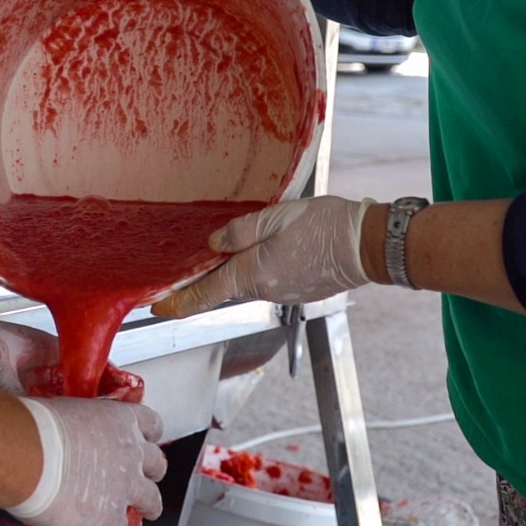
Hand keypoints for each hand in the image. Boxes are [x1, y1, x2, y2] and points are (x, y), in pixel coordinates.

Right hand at [8, 397, 166, 525]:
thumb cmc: (37, 427)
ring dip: (148, 505)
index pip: (151, 424)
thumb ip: (80, 423)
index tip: (145, 439)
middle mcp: (131, 452)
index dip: (149, 435)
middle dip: (151, 471)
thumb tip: (66, 430)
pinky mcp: (110, 517)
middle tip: (142, 477)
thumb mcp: (66, 411)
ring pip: (151, 499)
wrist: (25, 456)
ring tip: (145, 511)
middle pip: (157, 463)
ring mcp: (125, 487)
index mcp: (120, 419)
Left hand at [152, 196, 375, 317]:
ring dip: (236, 269)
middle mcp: (266, 291)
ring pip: (249, 282)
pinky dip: (260, 269)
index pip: (205, 293)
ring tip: (232, 247)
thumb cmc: (326, 227)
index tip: (157, 308)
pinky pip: (270, 281)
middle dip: (206, 278)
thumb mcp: (276, 217)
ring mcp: (285, 294)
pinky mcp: (300, 291)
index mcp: (254, 274)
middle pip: (226, 286)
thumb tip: (213, 243)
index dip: (178, 302)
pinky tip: (269, 250)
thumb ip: (240, 232)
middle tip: (187, 265)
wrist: (368, 246)